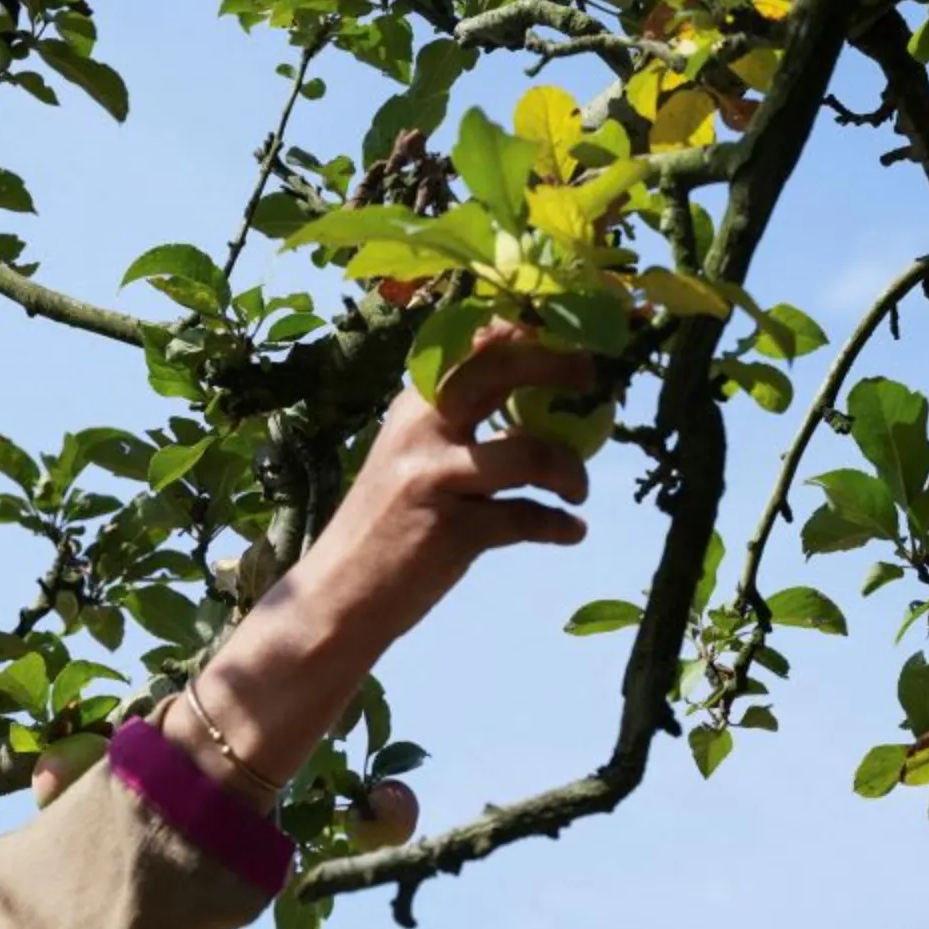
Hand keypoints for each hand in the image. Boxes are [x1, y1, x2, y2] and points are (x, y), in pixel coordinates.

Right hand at [158, 321, 597, 807]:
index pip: (474, 345)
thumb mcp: (409, 458)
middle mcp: (422, 429)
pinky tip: (570, 531)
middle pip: (502, 370)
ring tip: (577, 491)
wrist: (339, 595)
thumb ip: (457, 426)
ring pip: (530, 453)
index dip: (527, 333)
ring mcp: (436, 477)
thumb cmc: (383, 526)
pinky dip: (557, 525)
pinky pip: (528, 518)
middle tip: (589, 380)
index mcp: (413, 405)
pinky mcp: (454, 530)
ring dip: (569, 471)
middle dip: (557, 366)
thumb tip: (534, 405)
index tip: (566, 340)